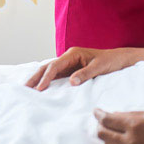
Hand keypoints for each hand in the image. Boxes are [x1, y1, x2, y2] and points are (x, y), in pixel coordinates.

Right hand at [25, 47, 143, 90]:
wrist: (119, 60)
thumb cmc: (111, 61)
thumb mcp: (100, 67)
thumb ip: (86, 74)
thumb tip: (71, 82)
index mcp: (73, 54)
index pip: (55, 66)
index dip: (46, 78)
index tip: (39, 89)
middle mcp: (68, 57)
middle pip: (47, 67)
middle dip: (35, 77)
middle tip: (24, 89)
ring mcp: (69, 64)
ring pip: (49, 71)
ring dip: (39, 79)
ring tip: (27, 90)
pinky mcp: (71, 70)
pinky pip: (56, 76)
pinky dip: (47, 82)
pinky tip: (41, 89)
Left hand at [95, 109, 143, 143]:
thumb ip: (133, 114)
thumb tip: (116, 115)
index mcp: (136, 124)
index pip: (108, 120)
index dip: (99, 114)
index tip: (96, 111)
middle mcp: (131, 141)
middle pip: (103, 134)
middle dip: (100, 126)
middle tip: (103, 121)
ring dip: (108, 138)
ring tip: (114, 132)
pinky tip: (123, 142)